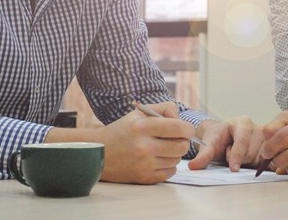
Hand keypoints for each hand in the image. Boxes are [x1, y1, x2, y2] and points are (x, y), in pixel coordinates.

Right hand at [46, 101, 194, 183]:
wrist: (99, 152)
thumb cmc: (123, 129)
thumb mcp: (140, 112)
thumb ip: (163, 109)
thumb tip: (180, 118)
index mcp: (144, 126)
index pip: (179, 128)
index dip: (187, 128)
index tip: (185, 128)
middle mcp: (144, 146)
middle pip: (182, 146)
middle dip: (183, 141)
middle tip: (175, 138)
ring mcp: (144, 164)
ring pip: (177, 160)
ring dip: (175, 153)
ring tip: (163, 147)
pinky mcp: (144, 177)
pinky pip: (170, 172)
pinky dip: (168, 165)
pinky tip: (159, 158)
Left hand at [187, 116, 264, 171]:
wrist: (223, 138)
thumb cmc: (217, 138)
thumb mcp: (209, 144)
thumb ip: (203, 154)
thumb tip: (194, 166)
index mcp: (242, 122)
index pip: (242, 140)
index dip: (237, 155)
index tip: (233, 169)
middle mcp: (256, 127)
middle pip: (251, 152)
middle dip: (239, 159)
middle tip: (230, 153)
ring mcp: (265, 138)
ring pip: (259, 159)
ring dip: (247, 163)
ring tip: (239, 155)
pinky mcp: (269, 148)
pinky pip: (267, 162)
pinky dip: (258, 166)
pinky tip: (249, 162)